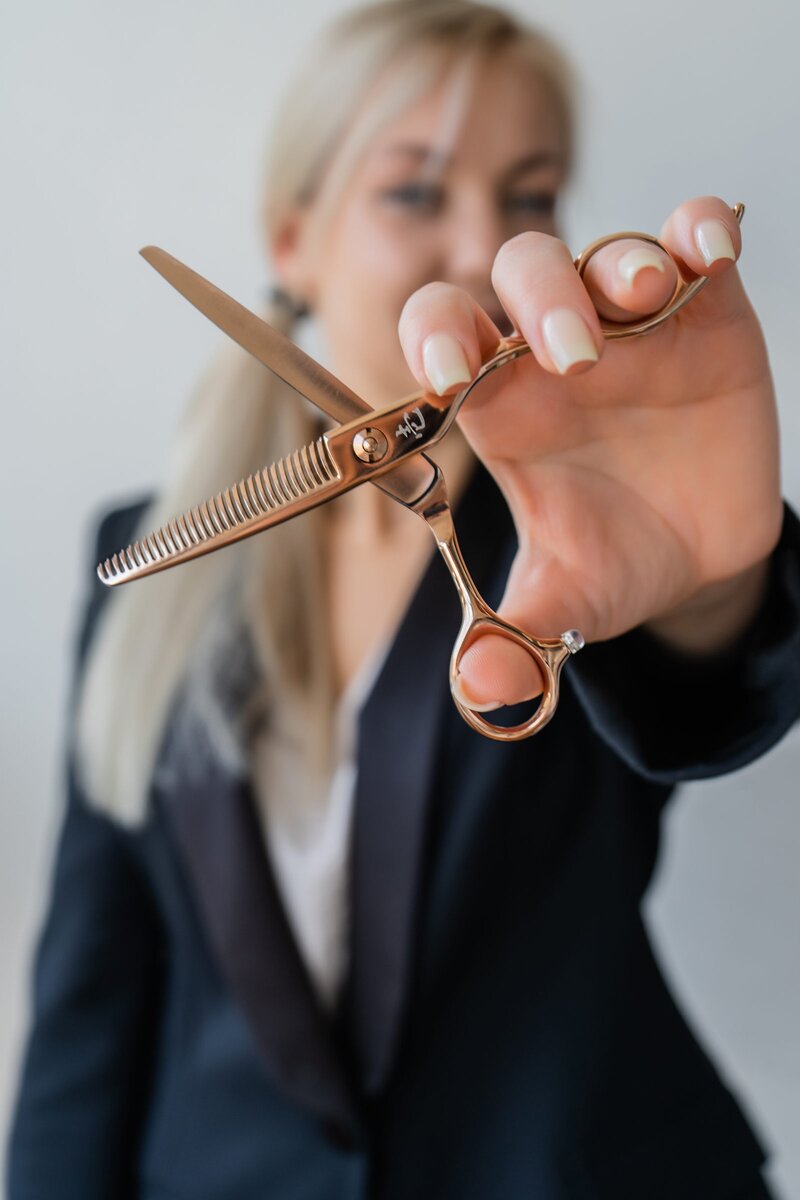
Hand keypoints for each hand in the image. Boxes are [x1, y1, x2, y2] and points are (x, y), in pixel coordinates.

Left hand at [398, 197, 782, 708]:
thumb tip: (481, 691)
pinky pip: (693, 241)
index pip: (445, 335)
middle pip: (522, 272)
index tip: (446, 375)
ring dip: (619, 264)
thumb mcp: (567, 602)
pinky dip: (700, 229)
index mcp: (501, 404)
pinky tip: (710, 251)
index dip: (435, 338)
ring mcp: (632, 325)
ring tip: (642, 304)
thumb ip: (517, 636)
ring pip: (606, 252)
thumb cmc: (616, 559)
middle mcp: (555, 351)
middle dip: (539, 296)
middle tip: (569, 354)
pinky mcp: (706, 313)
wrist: (699, 554)